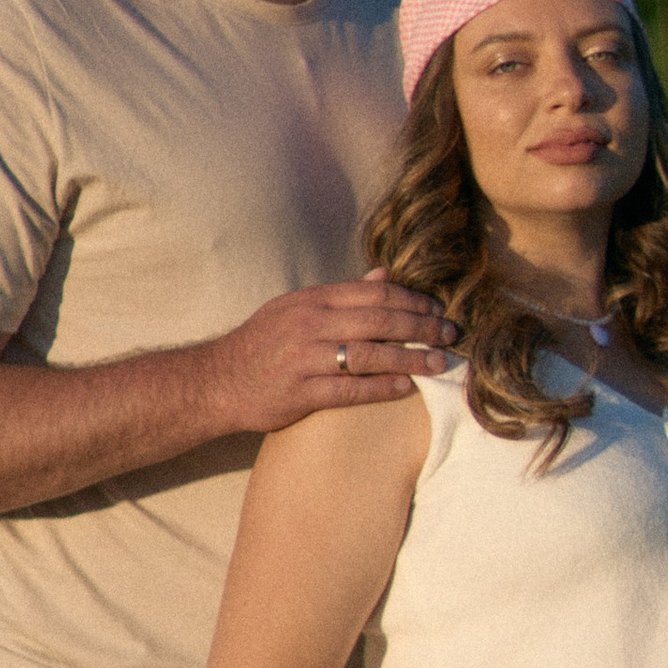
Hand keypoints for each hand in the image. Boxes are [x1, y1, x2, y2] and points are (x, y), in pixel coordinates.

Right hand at [205, 268, 455, 435]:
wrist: (216, 381)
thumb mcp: (297, 308)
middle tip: (451, 335)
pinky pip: (350, 389)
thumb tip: (385, 275)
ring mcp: (305, 358)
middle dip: (422, 327)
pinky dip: (382, 388)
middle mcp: (310, 323)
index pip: (374, 293)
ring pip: (370, 354)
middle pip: (379, 320)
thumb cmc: (263, 344)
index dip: (412, 300)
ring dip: (411, 359)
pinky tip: (407, 388)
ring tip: (439, 364)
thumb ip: (342, 295)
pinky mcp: (301, 392)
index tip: (438, 309)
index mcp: (312, 299)